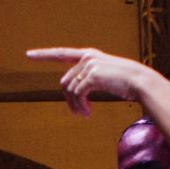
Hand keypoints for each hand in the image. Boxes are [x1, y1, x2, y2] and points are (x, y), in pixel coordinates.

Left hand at [25, 46, 154, 117]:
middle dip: (68, 100)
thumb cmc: (125, 83)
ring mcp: (89, 65)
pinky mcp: (92, 75)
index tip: (28, 54)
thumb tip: (68, 90)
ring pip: (69, 89)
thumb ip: (87, 78)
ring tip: (84, 115)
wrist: (140, 82)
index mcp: (89, 55)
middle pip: (65, 81)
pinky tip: (87, 113)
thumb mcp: (104, 78)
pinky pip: (77, 94)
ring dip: (75, 106)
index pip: (61, 53)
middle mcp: (87, 57)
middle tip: (77, 114)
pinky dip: (80, 106)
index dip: (44, 54)